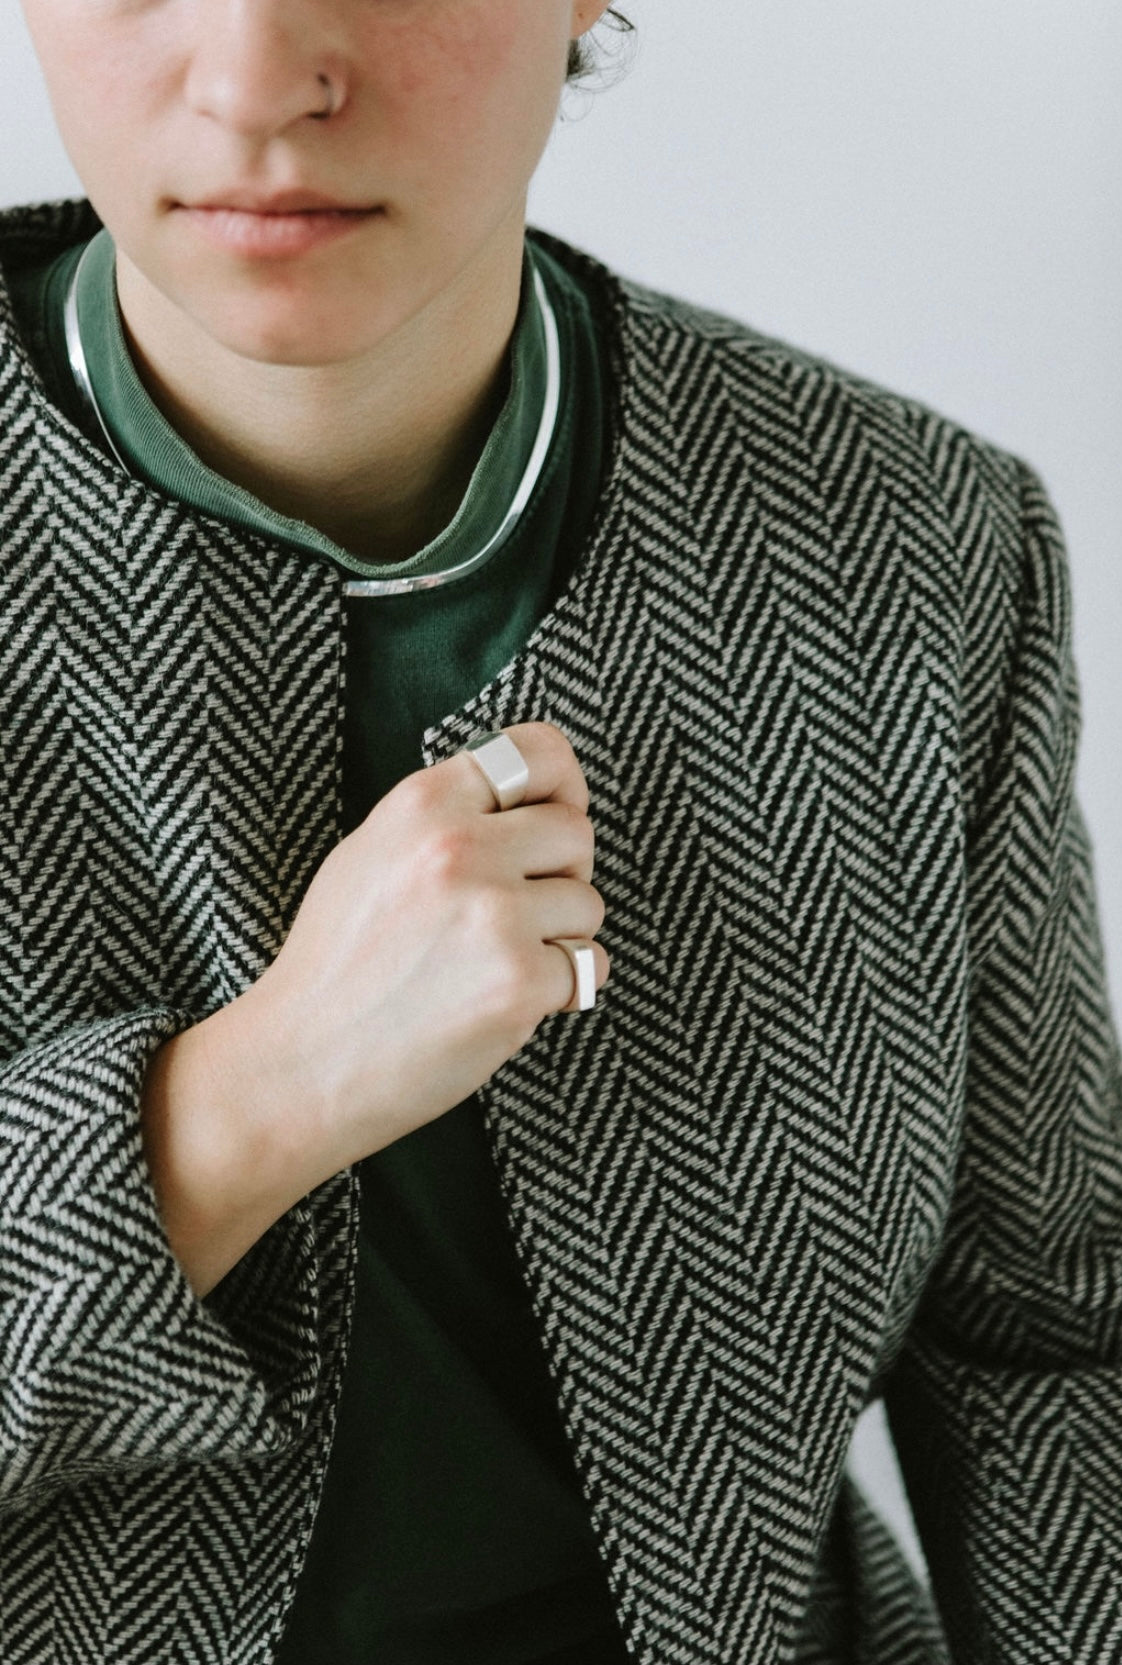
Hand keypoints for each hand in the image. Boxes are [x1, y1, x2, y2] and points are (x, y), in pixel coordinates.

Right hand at [227, 721, 609, 1180]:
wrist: (301, 1063)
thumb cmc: (335, 966)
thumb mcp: (370, 853)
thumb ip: (446, 818)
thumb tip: (528, 802)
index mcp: (423, 804)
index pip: (538, 751)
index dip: (565, 786)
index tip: (559, 815)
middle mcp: (460, 848)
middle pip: (577, 832)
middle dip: (562, 873)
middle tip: (518, 911)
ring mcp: (494, 915)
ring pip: (588, 903)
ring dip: (560, 937)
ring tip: (495, 963)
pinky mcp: (519, 981)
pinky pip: (591, 967)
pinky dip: (565, 989)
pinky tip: (509, 1001)